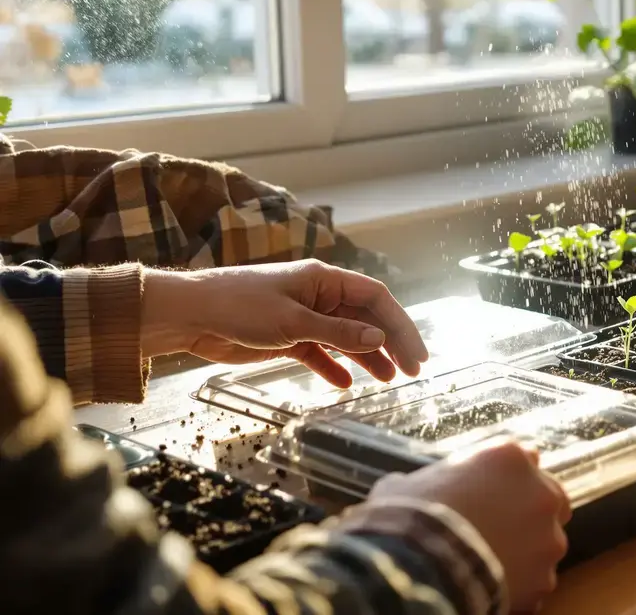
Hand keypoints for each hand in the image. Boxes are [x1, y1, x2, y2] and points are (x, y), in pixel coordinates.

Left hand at [140, 259, 427, 384]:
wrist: (191, 315)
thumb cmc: (239, 306)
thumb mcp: (293, 322)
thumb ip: (337, 333)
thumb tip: (378, 340)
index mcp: (325, 280)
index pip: (376, 299)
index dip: (400, 325)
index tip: (416, 354)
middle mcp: (319, 296)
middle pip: (366, 319)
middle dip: (390, 344)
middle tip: (412, 371)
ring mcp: (304, 316)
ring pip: (346, 337)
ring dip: (367, 358)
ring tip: (387, 380)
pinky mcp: (287, 337)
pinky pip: (320, 352)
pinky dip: (333, 366)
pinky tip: (344, 384)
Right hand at [366, 441, 570, 610]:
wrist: (420, 567)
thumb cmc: (411, 518)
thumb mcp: (415, 480)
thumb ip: (440, 476)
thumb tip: (424, 484)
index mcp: (508, 457)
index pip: (523, 458)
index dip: (506, 478)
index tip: (491, 491)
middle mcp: (539, 492)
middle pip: (551, 497)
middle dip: (532, 511)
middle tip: (502, 526)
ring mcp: (548, 538)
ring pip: (547, 542)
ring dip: (528, 549)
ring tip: (493, 561)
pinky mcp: (544, 578)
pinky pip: (537, 580)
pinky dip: (521, 583)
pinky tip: (495, 585)